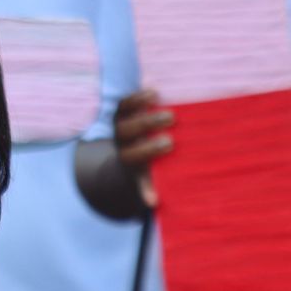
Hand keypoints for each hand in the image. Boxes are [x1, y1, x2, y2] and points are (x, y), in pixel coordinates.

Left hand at [114, 89, 173, 206]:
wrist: (124, 152)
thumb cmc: (143, 167)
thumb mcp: (143, 178)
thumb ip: (147, 187)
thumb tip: (152, 203)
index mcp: (126, 157)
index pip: (133, 154)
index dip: (148, 148)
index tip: (169, 143)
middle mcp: (119, 138)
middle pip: (128, 130)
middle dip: (148, 123)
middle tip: (171, 117)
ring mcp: (118, 122)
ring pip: (123, 111)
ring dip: (138, 102)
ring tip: (157, 95)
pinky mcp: (121, 110)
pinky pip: (126, 100)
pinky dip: (137, 94)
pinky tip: (153, 87)